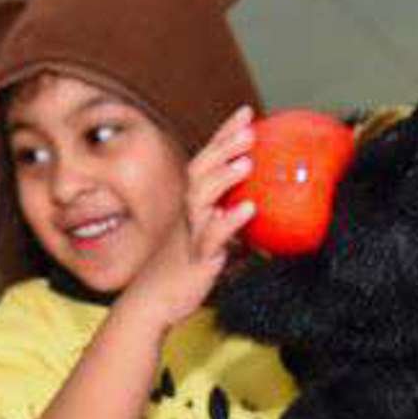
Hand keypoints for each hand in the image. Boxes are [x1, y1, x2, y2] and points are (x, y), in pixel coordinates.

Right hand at [121, 106, 257, 330]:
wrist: (150, 304)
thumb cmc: (179, 274)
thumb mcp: (209, 244)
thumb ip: (232, 230)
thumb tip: (267, 224)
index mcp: (192, 206)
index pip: (207, 161)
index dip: (225, 135)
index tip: (247, 114)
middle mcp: (188, 214)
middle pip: (201, 170)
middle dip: (224, 146)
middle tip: (249, 129)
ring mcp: (189, 234)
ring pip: (201, 197)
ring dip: (224, 176)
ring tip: (246, 161)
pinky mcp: (195, 258)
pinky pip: (211, 237)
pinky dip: (229, 221)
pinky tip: (248, 209)